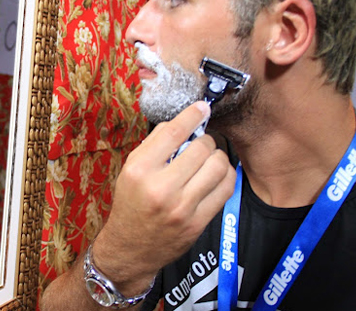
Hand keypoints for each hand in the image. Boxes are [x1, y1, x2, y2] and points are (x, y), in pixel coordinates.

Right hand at [93, 101, 235, 291]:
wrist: (131, 248)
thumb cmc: (131, 204)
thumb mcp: (130, 171)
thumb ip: (155, 147)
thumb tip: (184, 123)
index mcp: (139, 170)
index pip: (172, 132)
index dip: (192, 115)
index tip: (202, 107)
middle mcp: (160, 187)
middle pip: (199, 147)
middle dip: (204, 140)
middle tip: (200, 144)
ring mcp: (181, 207)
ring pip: (217, 165)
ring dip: (217, 157)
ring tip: (209, 159)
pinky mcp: (197, 222)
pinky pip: (225, 188)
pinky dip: (225, 175)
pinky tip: (216, 175)